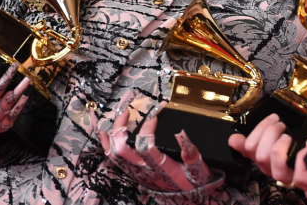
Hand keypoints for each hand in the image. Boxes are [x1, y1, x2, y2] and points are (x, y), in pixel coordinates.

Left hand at [99, 91, 217, 192]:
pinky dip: (108, 143)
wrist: (187, 200)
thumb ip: (191, 153)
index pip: (145, 145)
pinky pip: (114, 158)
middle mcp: (143, 171)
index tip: (156, 111)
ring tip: (114, 117)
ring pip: (113, 154)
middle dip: (121, 126)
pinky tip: (108, 132)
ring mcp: (136, 172)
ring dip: (111, 134)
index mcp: (160, 168)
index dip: (147, 126)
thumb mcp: (198, 169)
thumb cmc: (194, 184)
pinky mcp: (133, 173)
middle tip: (127, 110)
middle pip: (121, 148)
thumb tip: (181, 133)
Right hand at [227, 113, 294, 185]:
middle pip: (258, 150)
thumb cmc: (290, 148)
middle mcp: (267, 168)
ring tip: (287, 133)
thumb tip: (233, 139)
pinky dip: (289, 148)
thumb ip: (251, 140)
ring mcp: (279, 173)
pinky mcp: (292, 176)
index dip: (259, 130)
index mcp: (259, 158)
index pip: (248, 146)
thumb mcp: (268, 141)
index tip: (272, 118)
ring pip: (270, 153)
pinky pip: (284, 163)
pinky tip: (294, 143)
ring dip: (280, 138)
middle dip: (271, 131)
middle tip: (281, 124)